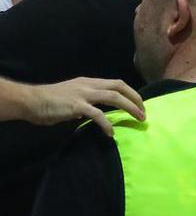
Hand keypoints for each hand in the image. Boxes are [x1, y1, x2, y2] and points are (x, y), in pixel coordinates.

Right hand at [17, 78, 144, 135]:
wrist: (30, 100)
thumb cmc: (49, 101)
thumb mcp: (72, 96)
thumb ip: (85, 102)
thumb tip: (95, 113)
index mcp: (88, 82)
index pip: (116, 83)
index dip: (131, 93)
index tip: (139, 104)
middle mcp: (88, 85)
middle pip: (120, 87)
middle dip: (135, 99)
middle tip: (144, 112)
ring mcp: (83, 94)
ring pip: (114, 97)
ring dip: (129, 108)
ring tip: (139, 119)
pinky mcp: (76, 106)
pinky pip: (98, 114)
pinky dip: (107, 124)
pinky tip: (111, 133)